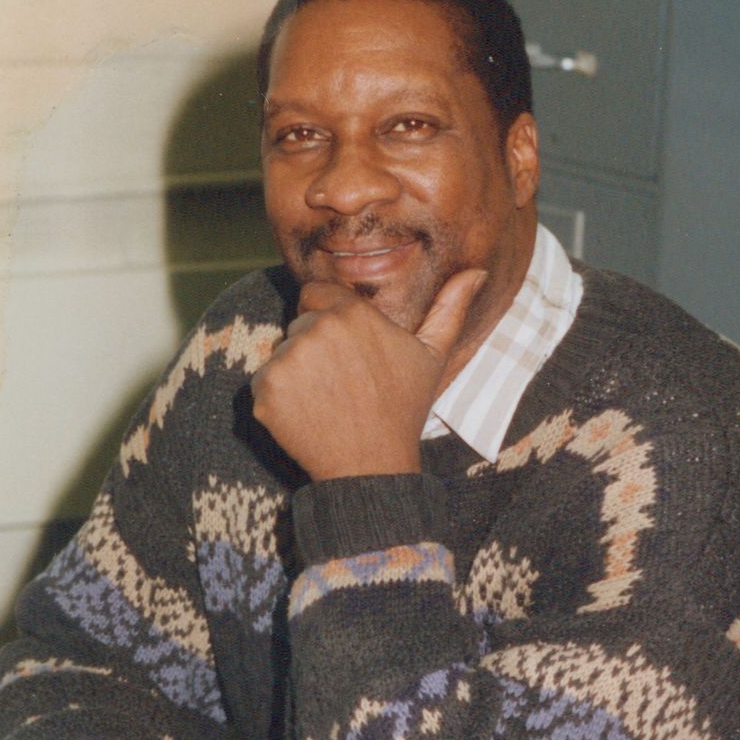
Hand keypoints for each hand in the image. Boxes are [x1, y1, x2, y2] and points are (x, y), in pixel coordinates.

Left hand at [250, 269, 485, 480]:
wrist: (371, 467)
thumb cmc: (403, 410)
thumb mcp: (431, 356)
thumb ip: (448, 308)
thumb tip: (476, 271)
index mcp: (353, 314)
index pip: (316, 294)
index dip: (327, 317)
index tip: (343, 350)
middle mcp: (318, 329)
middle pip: (298, 323)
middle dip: (313, 346)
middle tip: (341, 382)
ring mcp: (288, 360)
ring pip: (281, 352)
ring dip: (295, 372)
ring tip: (327, 400)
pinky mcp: (265, 389)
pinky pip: (263, 381)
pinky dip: (278, 398)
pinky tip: (307, 416)